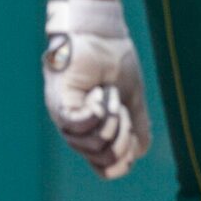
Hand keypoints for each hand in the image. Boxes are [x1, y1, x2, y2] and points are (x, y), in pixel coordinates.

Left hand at [42, 0, 151, 180]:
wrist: (103, 33)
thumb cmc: (114, 60)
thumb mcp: (132, 97)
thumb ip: (137, 125)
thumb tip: (139, 152)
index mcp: (92, 131)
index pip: (104, 167)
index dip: (123, 161)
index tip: (133, 136)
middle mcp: (76, 131)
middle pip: (103, 159)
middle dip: (123, 135)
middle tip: (120, 106)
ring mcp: (66, 119)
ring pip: (94, 143)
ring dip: (112, 117)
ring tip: (107, 91)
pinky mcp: (60, 104)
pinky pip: (81, 125)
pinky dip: (98, 111)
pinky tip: (98, 92)